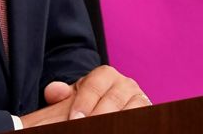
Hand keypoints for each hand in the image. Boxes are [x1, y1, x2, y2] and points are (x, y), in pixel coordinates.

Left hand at [19, 66, 149, 126]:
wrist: (107, 108)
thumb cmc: (88, 103)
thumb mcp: (74, 96)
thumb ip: (60, 93)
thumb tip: (53, 92)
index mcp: (106, 74)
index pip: (94, 86)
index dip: (84, 103)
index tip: (74, 119)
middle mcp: (126, 84)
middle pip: (112, 100)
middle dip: (98, 117)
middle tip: (85, 128)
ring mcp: (140, 98)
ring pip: (131, 110)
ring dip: (116, 122)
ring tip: (102, 130)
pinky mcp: (148, 111)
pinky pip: (142, 118)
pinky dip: (130, 125)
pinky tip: (115, 130)